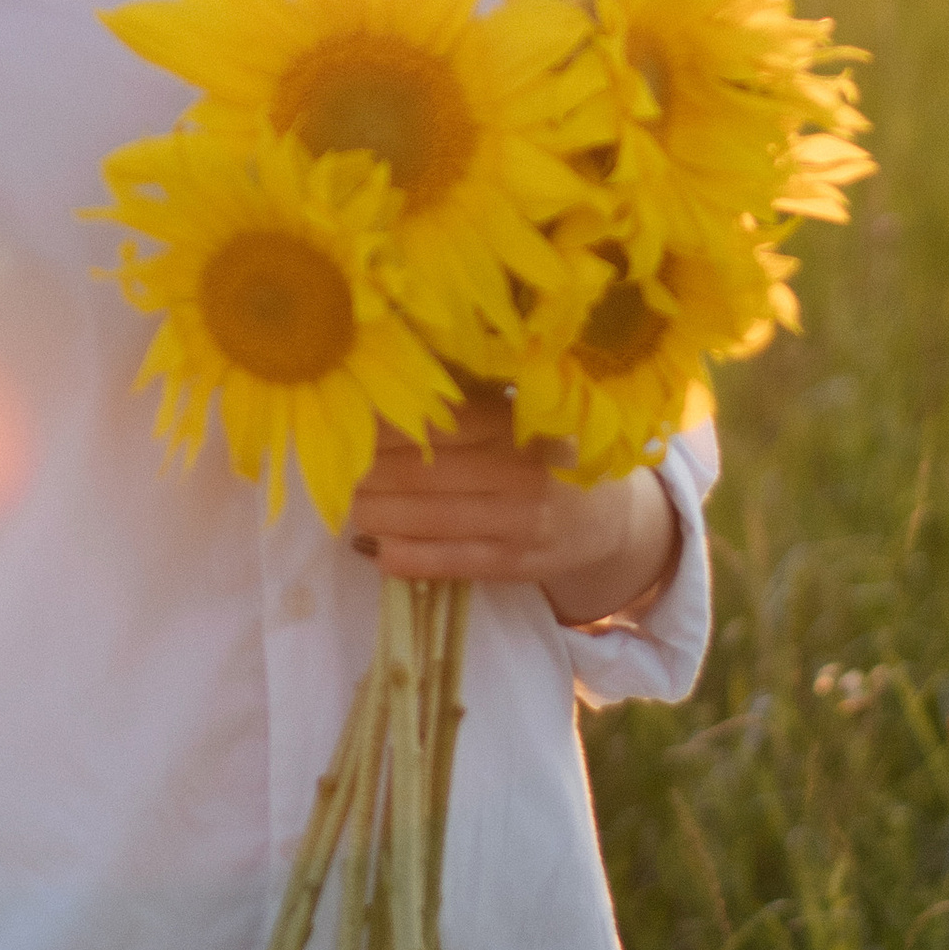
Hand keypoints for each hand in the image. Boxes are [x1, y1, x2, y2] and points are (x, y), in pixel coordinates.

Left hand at [348, 396, 679, 628]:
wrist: (611, 514)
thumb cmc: (547, 448)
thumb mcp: (521, 412)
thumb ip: (467, 400)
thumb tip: (389, 386)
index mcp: (517, 421)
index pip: (438, 422)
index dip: (386, 426)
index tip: (347, 423)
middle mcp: (520, 469)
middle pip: (426, 472)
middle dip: (371, 474)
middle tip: (337, 470)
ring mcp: (521, 521)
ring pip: (432, 519)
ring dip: (379, 515)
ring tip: (350, 506)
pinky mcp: (518, 563)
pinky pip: (454, 562)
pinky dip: (409, 558)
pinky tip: (377, 550)